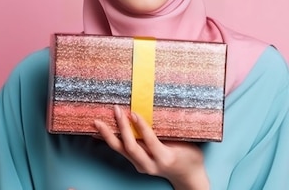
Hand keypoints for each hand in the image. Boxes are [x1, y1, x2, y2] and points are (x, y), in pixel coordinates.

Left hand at [94, 106, 208, 189]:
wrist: (188, 177)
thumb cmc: (190, 157)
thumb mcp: (186, 143)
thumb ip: (170, 131)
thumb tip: (154, 111)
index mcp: (165, 158)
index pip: (149, 140)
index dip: (141, 126)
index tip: (133, 112)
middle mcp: (150, 164)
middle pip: (130, 147)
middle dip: (121, 128)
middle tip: (116, 110)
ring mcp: (142, 166)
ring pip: (121, 151)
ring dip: (108, 136)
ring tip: (97, 123)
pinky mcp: (137, 164)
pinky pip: (122, 151)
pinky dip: (111, 140)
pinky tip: (101, 133)